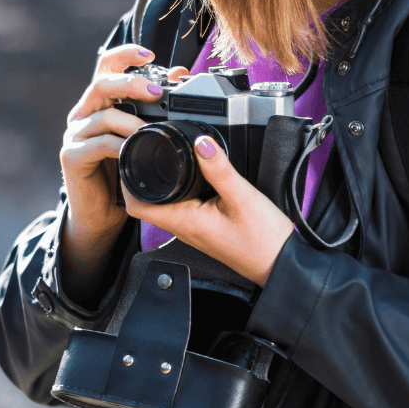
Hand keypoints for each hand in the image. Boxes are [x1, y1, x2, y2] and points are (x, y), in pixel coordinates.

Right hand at [57, 45, 187, 294]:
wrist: (102, 213)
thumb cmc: (124, 171)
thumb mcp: (144, 137)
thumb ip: (156, 108)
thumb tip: (181, 75)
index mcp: (101, 103)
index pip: (107, 66)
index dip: (126, 54)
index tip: (150, 53)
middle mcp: (84, 113)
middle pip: (101, 84)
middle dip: (131, 83)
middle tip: (157, 92)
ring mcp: (75, 135)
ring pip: (102, 115)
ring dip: (130, 121)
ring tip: (151, 130)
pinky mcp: (71, 157)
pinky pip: (97, 144)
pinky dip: (118, 146)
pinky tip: (133, 151)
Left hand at [123, 133, 294, 286]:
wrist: (281, 264)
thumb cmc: (263, 241)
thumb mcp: (242, 198)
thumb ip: (220, 169)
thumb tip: (201, 143)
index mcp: (185, 222)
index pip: (137, 206)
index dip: (127, 181)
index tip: (131, 157)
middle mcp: (185, 229)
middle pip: (147, 203)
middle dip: (141, 177)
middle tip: (145, 151)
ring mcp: (194, 230)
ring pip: (164, 205)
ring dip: (159, 184)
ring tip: (165, 160)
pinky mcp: (206, 228)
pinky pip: (182, 208)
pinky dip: (178, 191)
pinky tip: (192, 178)